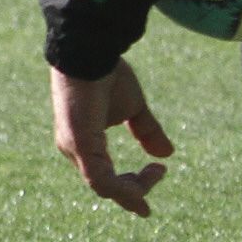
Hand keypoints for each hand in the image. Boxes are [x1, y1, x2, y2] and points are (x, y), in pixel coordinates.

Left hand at [50, 60, 174, 216]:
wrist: (92, 52)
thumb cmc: (106, 75)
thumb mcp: (133, 108)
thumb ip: (147, 131)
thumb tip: (166, 154)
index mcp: (84, 143)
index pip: (105, 177)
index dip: (131, 186)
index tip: (158, 172)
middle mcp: (75, 150)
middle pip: (106, 186)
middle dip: (135, 188)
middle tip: (158, 171)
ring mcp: (75, 148)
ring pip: (104, 186)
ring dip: (133, 189)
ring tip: (155, 174)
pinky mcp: (79, 143)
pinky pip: (100, 179)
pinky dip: (122, 189)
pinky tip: (141, 187)